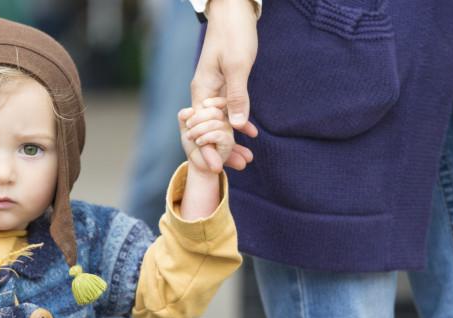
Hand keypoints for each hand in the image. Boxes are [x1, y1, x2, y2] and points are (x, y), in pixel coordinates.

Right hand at [190, 0, 258, 171]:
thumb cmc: (234, 34)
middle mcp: (204, 93)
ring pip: (220, 122)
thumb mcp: (237, 66)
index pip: (200, 129)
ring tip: (247, 159)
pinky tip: (251, 133)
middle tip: (239, 167)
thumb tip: (236, 125)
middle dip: (222, 150)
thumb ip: (237, 96)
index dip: (208, 150)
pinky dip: (238, 122)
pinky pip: (229, 109)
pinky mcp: (224, 85)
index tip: (219, 167)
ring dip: (232, 140)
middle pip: (209, 129)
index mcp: (202, 90)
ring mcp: (214, 89)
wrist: (234, 11)